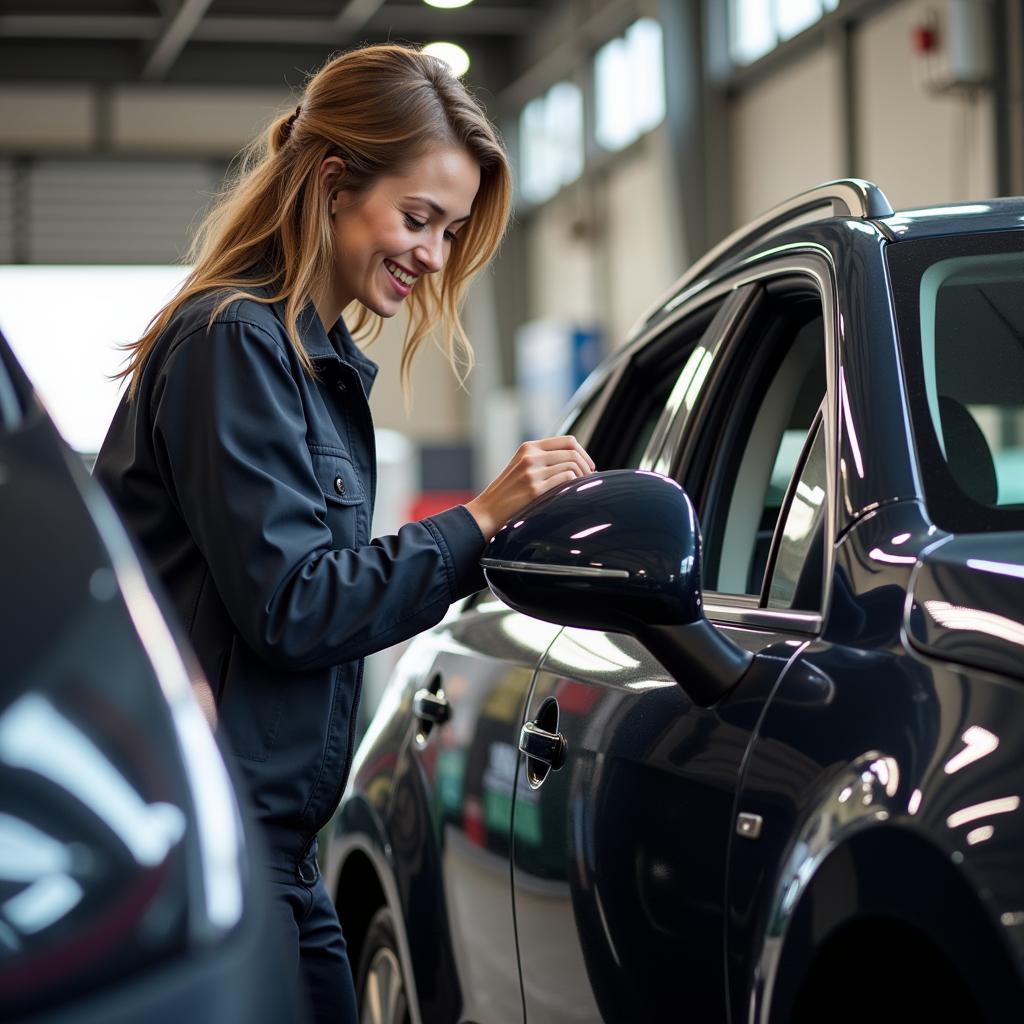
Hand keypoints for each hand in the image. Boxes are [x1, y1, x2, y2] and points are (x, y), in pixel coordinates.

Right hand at [465, 436, 595, 539]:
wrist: (488, 511)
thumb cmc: (508, 493)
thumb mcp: (522, 467)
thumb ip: (543, 460)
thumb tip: (574, 461)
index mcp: (528, 447)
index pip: (567, 440)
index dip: (583, 452)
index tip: (588, 466)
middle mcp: (530, 456)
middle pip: (572, 452)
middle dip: (586, 465)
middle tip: (589, 478)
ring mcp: (532, 471)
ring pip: (571, 464)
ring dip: (583, 476)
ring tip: (582, 487)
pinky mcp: (534, 488)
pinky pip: (566, 478)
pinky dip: (574, 484)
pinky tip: (572, 492)